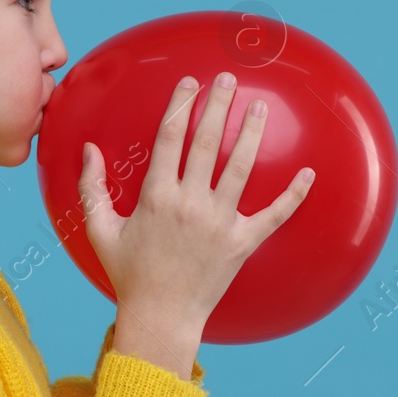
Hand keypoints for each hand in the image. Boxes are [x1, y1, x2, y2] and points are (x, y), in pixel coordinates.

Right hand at [78, 70, 314, 357]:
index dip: (180, 106)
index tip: (191, 83)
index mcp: (156, 197)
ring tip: (260, 108)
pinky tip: (308, 173)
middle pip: (208, 143)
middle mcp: (190, 204)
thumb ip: (92, 187)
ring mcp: (220, 223)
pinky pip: (274, 215)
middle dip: (219, 106)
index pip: (170, 138)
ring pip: (241, 168)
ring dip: (252, 134)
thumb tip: (88, 149)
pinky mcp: (242, 244)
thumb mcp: (100, 230)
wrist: (160, 317)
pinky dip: (293, 195)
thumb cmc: (128, 274)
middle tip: (229, 79)